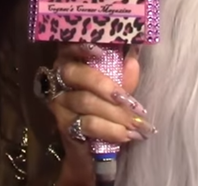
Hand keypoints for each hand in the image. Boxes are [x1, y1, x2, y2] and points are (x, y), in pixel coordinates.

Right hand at [45, 44, 152, 165]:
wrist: (90, 149)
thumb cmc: (104, 110)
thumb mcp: (117, 91)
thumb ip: (124, 75)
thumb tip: (133, 58)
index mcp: (71, 62)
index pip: (69, 47)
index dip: (81, 47)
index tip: (101, 52)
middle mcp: (59, 79)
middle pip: (78, 75)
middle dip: (108, 87)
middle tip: (133, 103)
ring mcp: (59, 102)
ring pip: (86, 102)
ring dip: (117, 113)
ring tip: (138, 124)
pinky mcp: (63, 125)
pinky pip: (88, 124)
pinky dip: (111, 130)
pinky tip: (127, 135)